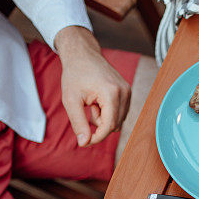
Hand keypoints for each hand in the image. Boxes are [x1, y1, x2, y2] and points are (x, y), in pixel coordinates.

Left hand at [54, 26, 130, 146]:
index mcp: (111, 93)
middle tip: (86, 110)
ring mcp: (128, 92)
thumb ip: (78, 123)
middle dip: (99, 125)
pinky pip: (120, 113)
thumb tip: (84, 143)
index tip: (84, 141)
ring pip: (118, 121)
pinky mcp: (128, 92)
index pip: (109, 126)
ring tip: (92, 104)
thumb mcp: (71, 101)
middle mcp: (124, 92)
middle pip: (114, 125)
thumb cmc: (75, 75)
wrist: (83, 55)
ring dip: (103, 119)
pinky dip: (108, 113)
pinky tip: (99, 101)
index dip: (97, 137)